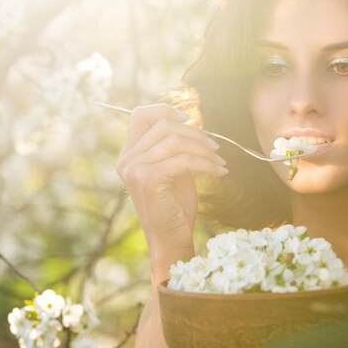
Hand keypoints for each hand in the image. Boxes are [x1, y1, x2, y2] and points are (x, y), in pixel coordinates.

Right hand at [115, 104, 227, 278]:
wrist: (171, 238)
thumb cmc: (174, 205)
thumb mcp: (173, 169)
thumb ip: (172, 147)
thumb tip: (189, 123)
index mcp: (129, 155)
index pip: (139, 115)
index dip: (164, 110)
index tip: (188, 119)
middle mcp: (127, 160)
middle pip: (163, 126)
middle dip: (196, 134)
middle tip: (216, 147)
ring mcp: (134, 169)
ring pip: (175, 141)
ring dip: (204, 149)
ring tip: (220, 161)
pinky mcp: (148, 179)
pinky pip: (183, 160)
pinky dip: (206, 164)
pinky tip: (219, 172)